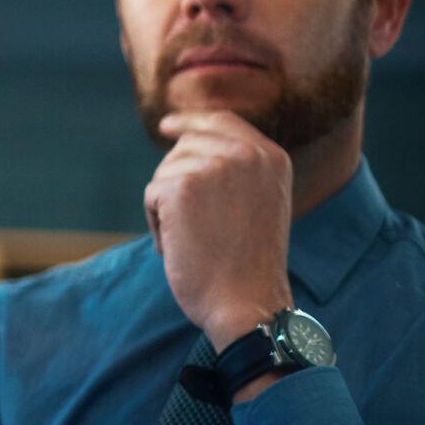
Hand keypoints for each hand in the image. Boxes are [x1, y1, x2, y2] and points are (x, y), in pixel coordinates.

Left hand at [145, 110, 294, 348]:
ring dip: (170, 206)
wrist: (246, 304)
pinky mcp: (180, 186)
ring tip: (199, 239)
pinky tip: (183, 246)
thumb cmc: (249, 264)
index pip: (221, 120)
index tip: (167, 126)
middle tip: (203, 227)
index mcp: (272, 157)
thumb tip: (186, 137)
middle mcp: (247, 153)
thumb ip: (236, 170)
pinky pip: (152, 194)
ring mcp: (213, 166)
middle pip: (185, 145)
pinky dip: (158, 222)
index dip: (190, 122)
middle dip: (179, 182)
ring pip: (166, 171)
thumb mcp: (258, 203)